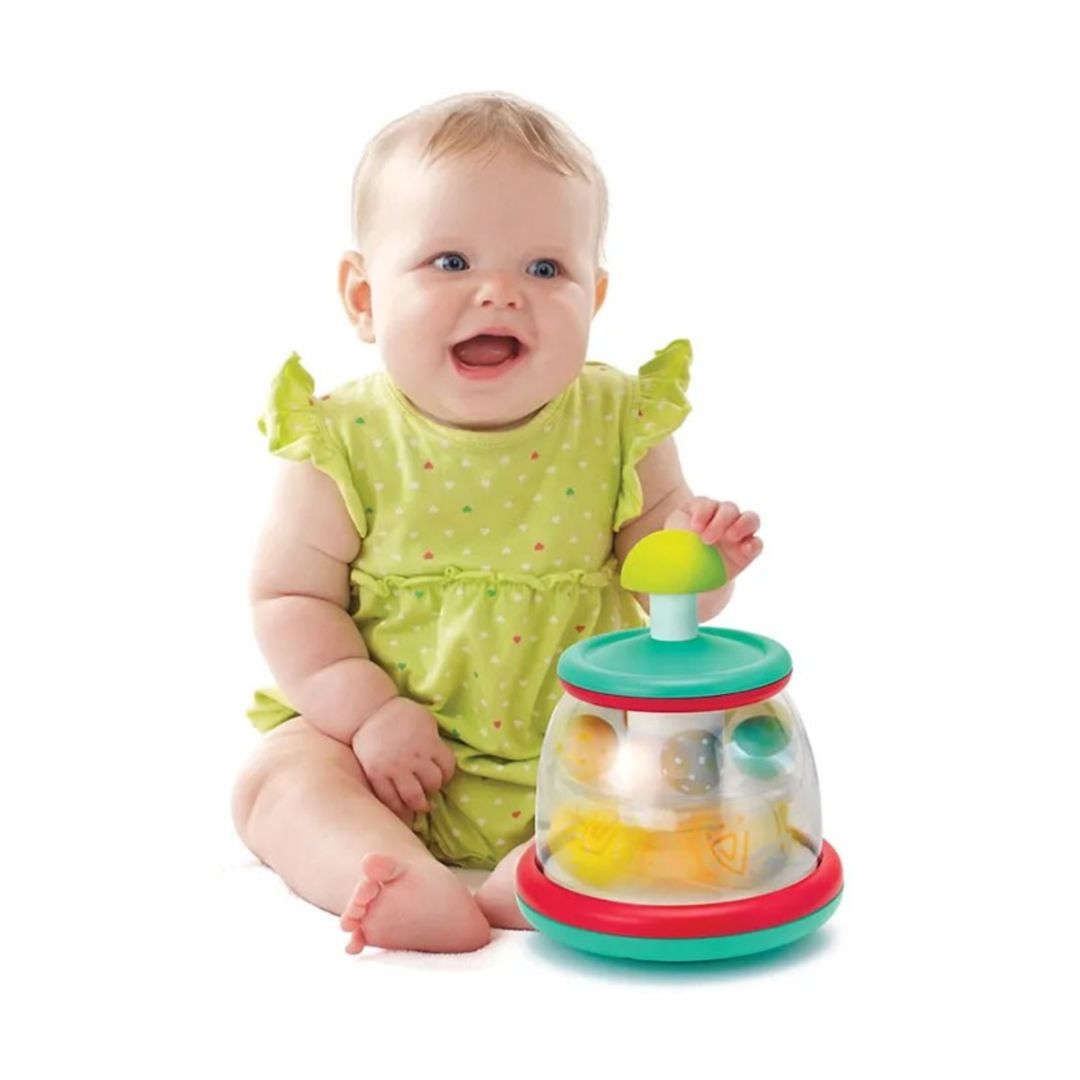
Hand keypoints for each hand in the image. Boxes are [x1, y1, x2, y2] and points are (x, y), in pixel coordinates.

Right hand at [351, 697, 455, 822]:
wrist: (367, 711)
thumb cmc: (399, 713)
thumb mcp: (425, 719)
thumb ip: (434, 739)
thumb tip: (440, 757)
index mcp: (429, 742)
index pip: (448, 767)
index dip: (447, 774)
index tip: (442, 775)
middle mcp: (414, 757)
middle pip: (433, 783)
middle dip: (433, 787)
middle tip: (428, 788)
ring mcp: (394, 768)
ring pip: (414, 796)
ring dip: (419, 802)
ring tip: (418, 803)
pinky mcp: (376, 774)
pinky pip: (389, 799)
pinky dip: (398, 808)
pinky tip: (402, 809)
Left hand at [664, 497, 762, 578]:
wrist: (690, 583)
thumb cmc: (675, 561)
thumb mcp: (664, 551)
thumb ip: (660, 549)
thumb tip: (644, 560)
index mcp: (698, 513)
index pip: (704, 503)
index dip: (701, 512)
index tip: (694, 528)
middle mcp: (720, 519)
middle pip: (728, 508)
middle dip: (719, 520)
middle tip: (707, 539)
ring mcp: (736, 534)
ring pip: (749, 518)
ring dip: (742, 524)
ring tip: (730, 538)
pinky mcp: (747, 551)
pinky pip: (757, 542)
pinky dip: (754, 544)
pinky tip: (746, 550)